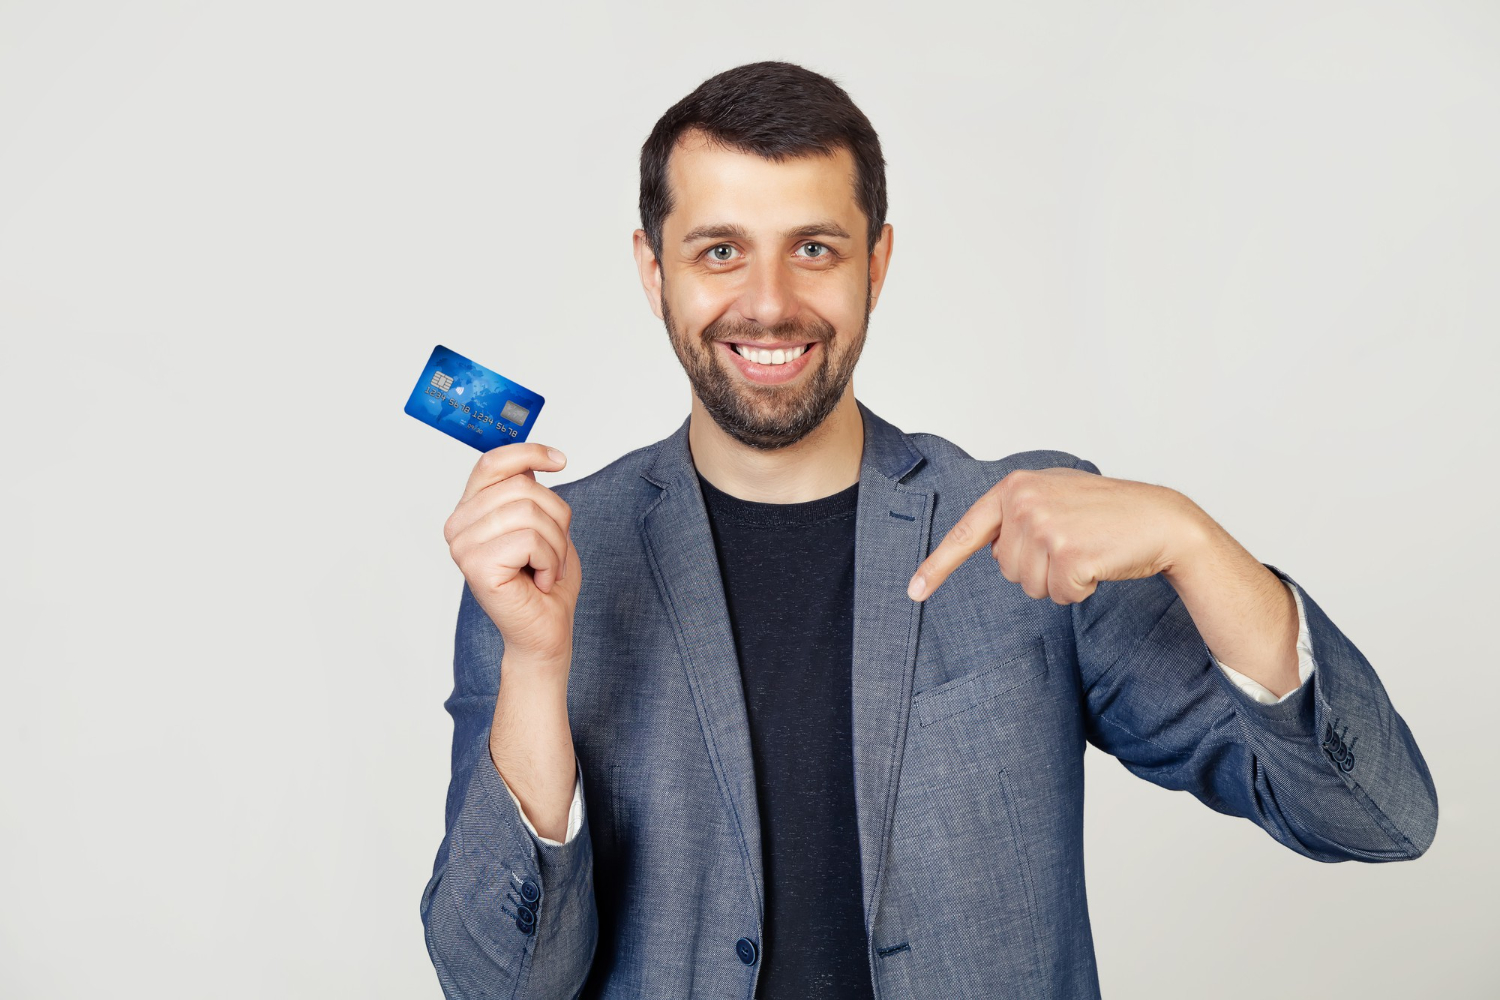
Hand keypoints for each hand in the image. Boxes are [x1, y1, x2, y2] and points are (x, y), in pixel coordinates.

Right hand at [444, 442, 581, 671]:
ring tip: (546, 568)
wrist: (545, 632)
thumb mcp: (542, 524)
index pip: (492, 462)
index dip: (528, 452)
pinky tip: (540, 581)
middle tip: (552, 552)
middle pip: (522, 486)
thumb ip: (528, 492)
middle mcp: (459, 526)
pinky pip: (530, 540)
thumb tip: (532, 460)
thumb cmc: (544, 581)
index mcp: (470, 511)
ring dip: (555, 544)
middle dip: (556, 517)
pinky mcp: (477, 566)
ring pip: (529, 511)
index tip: (559, 460)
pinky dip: (550, 561)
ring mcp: (463, 546)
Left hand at [907, 467, 1204, 604]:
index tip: (914, 592)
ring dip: (1059, 581)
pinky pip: (1058, 594)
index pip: (966, 532)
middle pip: (1006, 570)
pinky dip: (1079, 590)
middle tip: (1074, 545)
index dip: (938, 566)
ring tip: (1087, 552)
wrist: (1162, 520)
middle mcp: (1023, 502)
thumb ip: (1017, 513)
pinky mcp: (1067, 552)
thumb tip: (992, 550)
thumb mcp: (1054, 497)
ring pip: (1029, 586)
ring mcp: (1044, 526)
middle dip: (1038, 569)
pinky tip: (1099, 565)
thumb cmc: (1109, 513)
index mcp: (1014, 487)